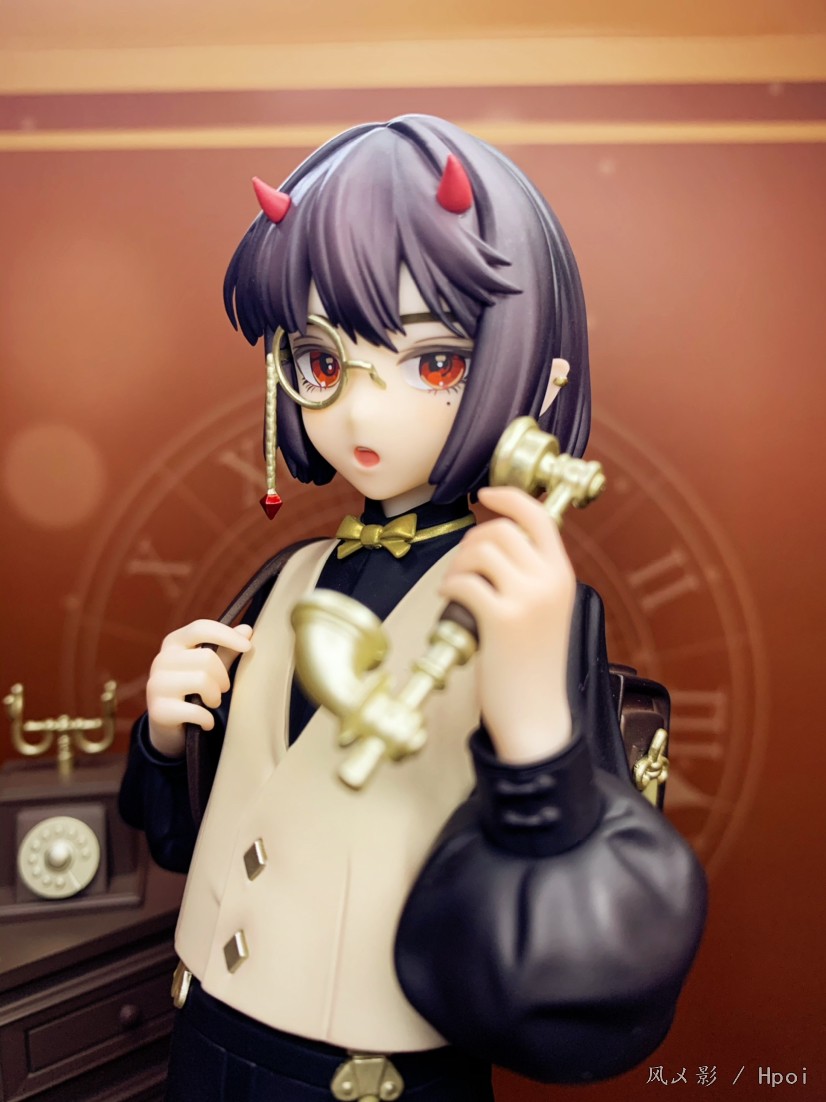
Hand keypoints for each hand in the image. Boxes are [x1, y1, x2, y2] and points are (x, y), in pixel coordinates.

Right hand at [145, 620, 252, 756]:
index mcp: (174, 643)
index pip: (200, 628)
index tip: (248, 647)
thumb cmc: (193, 690)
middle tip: (222, 690)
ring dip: (215, 697)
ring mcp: (156, 685)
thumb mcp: (210, 667)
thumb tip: (247, 629)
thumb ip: (226, 649)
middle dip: (222, 677)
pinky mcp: (157, 710)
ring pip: (201, 681)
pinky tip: (206, 722)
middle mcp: (161, 660)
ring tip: (212, 703)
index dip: (227, 635)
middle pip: (207, 658)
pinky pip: (195, 710)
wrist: (168, 725)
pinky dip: (208, 719)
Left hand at [439, 486, 574, 764]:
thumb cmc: (535, 664)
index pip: (538, 516)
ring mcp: (527, 598)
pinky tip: (449, 602)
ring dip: (457, 566)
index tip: (487, 495)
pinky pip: (464, 582)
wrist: (537, 712)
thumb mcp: (548, 609)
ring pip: (479, 552)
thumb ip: (534, 575)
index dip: (508, 498)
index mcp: (562, 574)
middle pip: (499, 531)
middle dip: (471, 542)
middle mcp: (548, 580)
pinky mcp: (502, 618)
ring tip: (457, 587)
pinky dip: (449, 588)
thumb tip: (497, 541)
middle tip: (463, 567)